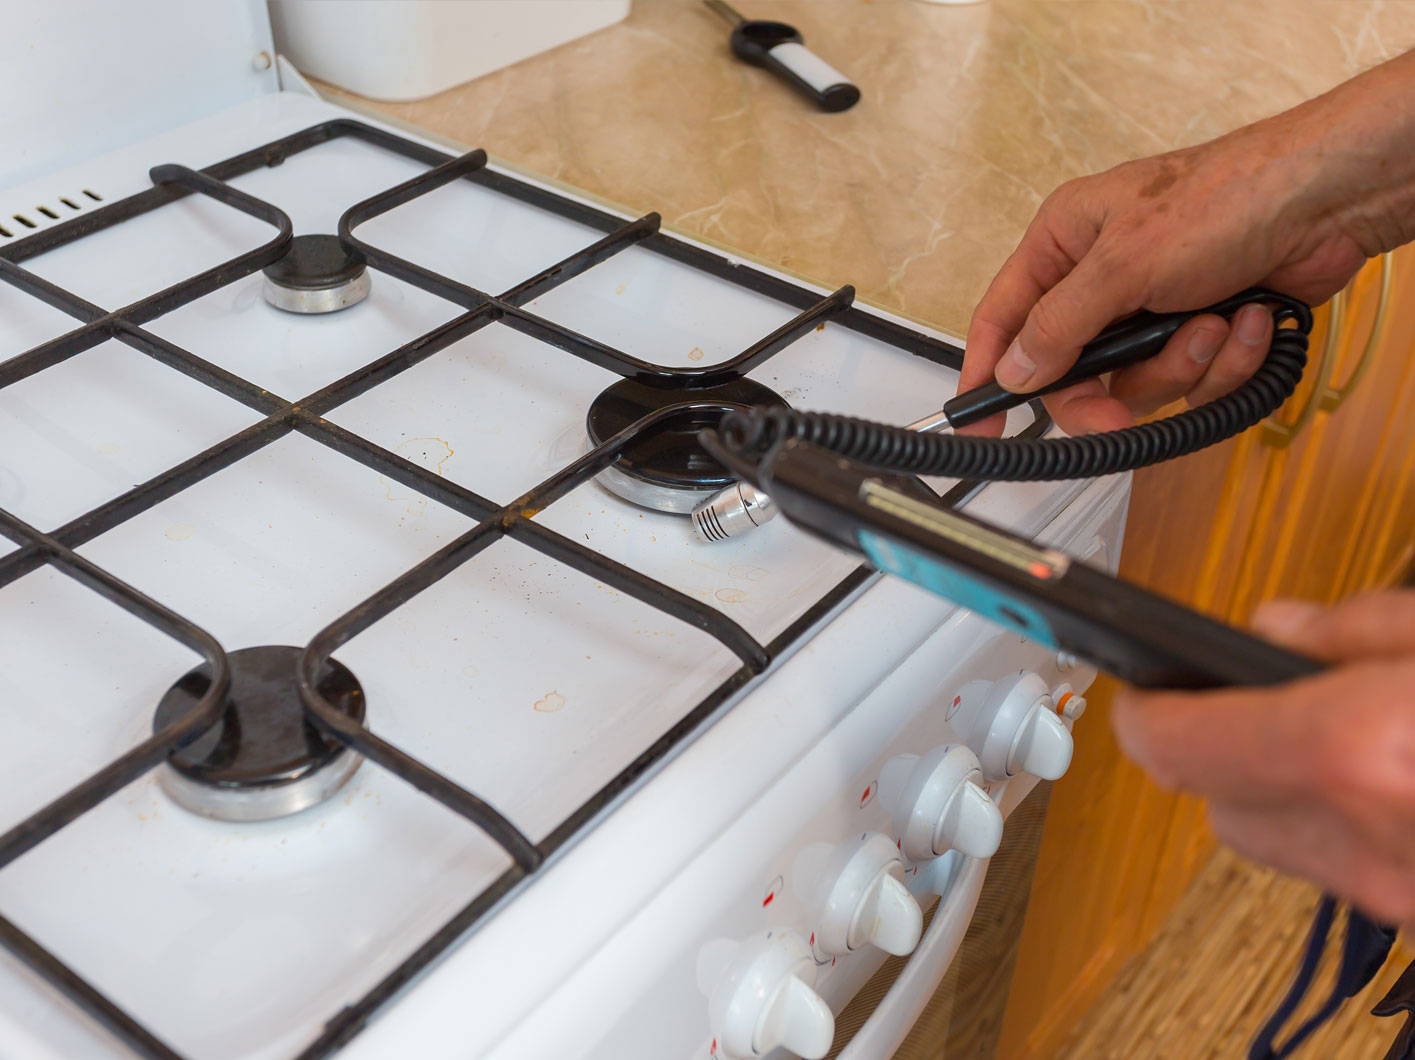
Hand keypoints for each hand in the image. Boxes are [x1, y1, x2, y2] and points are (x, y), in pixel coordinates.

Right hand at [953, 50, 1414, 436]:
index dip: (988, 374)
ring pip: (1138, 384)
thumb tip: (1016, 371)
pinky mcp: (1201, 332)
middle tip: (1117, 412)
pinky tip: (1247, 321)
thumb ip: (1059, 325)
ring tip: (1212, 325)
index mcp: (1065, 244)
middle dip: (1108, 391)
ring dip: (1180, 366)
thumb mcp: (1121, 264)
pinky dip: (1225, 362)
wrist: (1329, 200)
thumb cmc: (1226, 198)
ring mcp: (1153, 309)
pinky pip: (1192, 382)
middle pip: (1074, 371)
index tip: (979, 427)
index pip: (1003, 319)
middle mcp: (1102, 279)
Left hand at [1112, 591, 1414, 928]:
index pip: (1171, 746)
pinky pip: (1343, 873)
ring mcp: (1391, 894)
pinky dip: (1343, 829)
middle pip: (1217, 805)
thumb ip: (1357, 627)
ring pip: (1277, 847)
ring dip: (1282, 793)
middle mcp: (1361, 842)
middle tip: (1256, 698)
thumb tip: (1278, 628)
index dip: (1140, 713)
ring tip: (1340, 735)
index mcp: (1353, 753)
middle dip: (1222, 748)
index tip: (1137, 687)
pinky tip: (1387, 784)